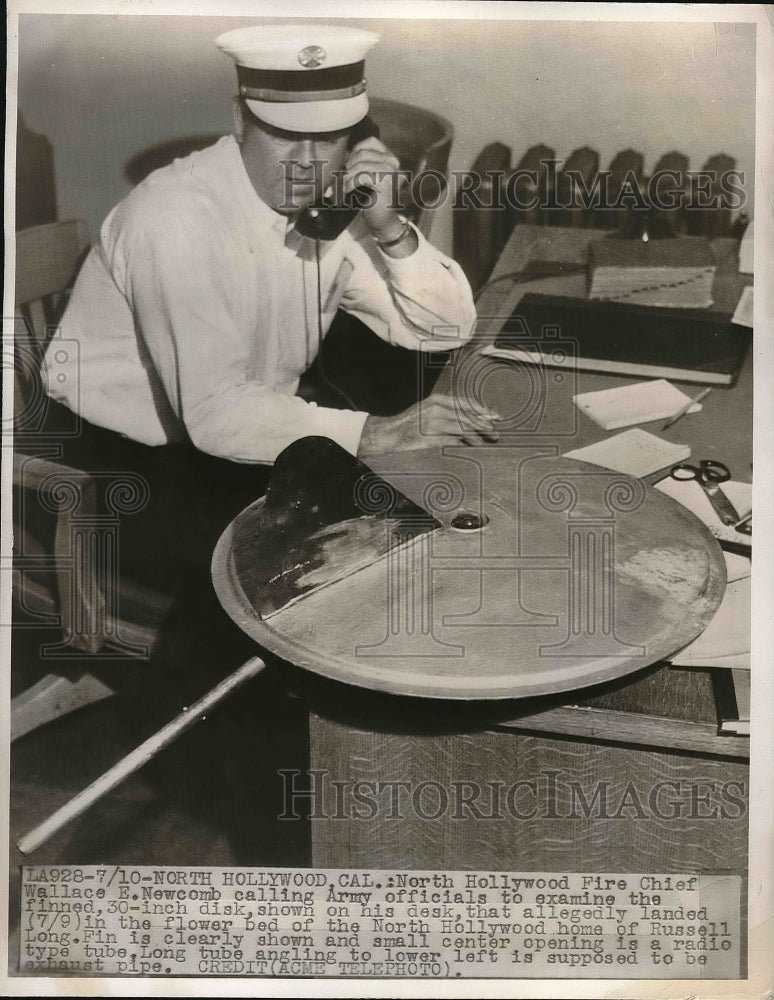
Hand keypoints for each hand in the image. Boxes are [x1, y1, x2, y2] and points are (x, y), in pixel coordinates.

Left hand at [344, 137, 406, 237]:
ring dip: (348, 177)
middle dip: (348, 166)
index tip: (348, 165)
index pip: (370, 142)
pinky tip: (348, 191)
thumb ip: (361, 163)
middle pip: (363, 153)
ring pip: (360, 165)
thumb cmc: (373, 199)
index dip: (355, 151)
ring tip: (344, 187)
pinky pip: (361, 177)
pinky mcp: (385, 183)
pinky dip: (350, 184)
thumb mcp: (367, 176)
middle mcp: (393, 162)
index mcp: (389, 158)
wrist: (382, 220)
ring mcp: (391, 172)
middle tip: (344, 179)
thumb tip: (344, 155)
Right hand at [358, 395, 500, 457]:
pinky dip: (461, 442)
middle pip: (466, 417)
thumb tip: (472, 418)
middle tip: (494, 432)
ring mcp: (433, 424)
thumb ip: (448, 412)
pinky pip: (451, 440)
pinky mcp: (430, 438)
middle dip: (483, 424)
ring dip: (475, 436)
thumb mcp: (429, 410)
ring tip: (483, 441)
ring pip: (461, 429)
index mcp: (437, 400)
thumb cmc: (410, 423)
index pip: (465, 403)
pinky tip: (469, 444)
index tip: (494, 416)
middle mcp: (436, 410)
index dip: (481, 410)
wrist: (390, 433)